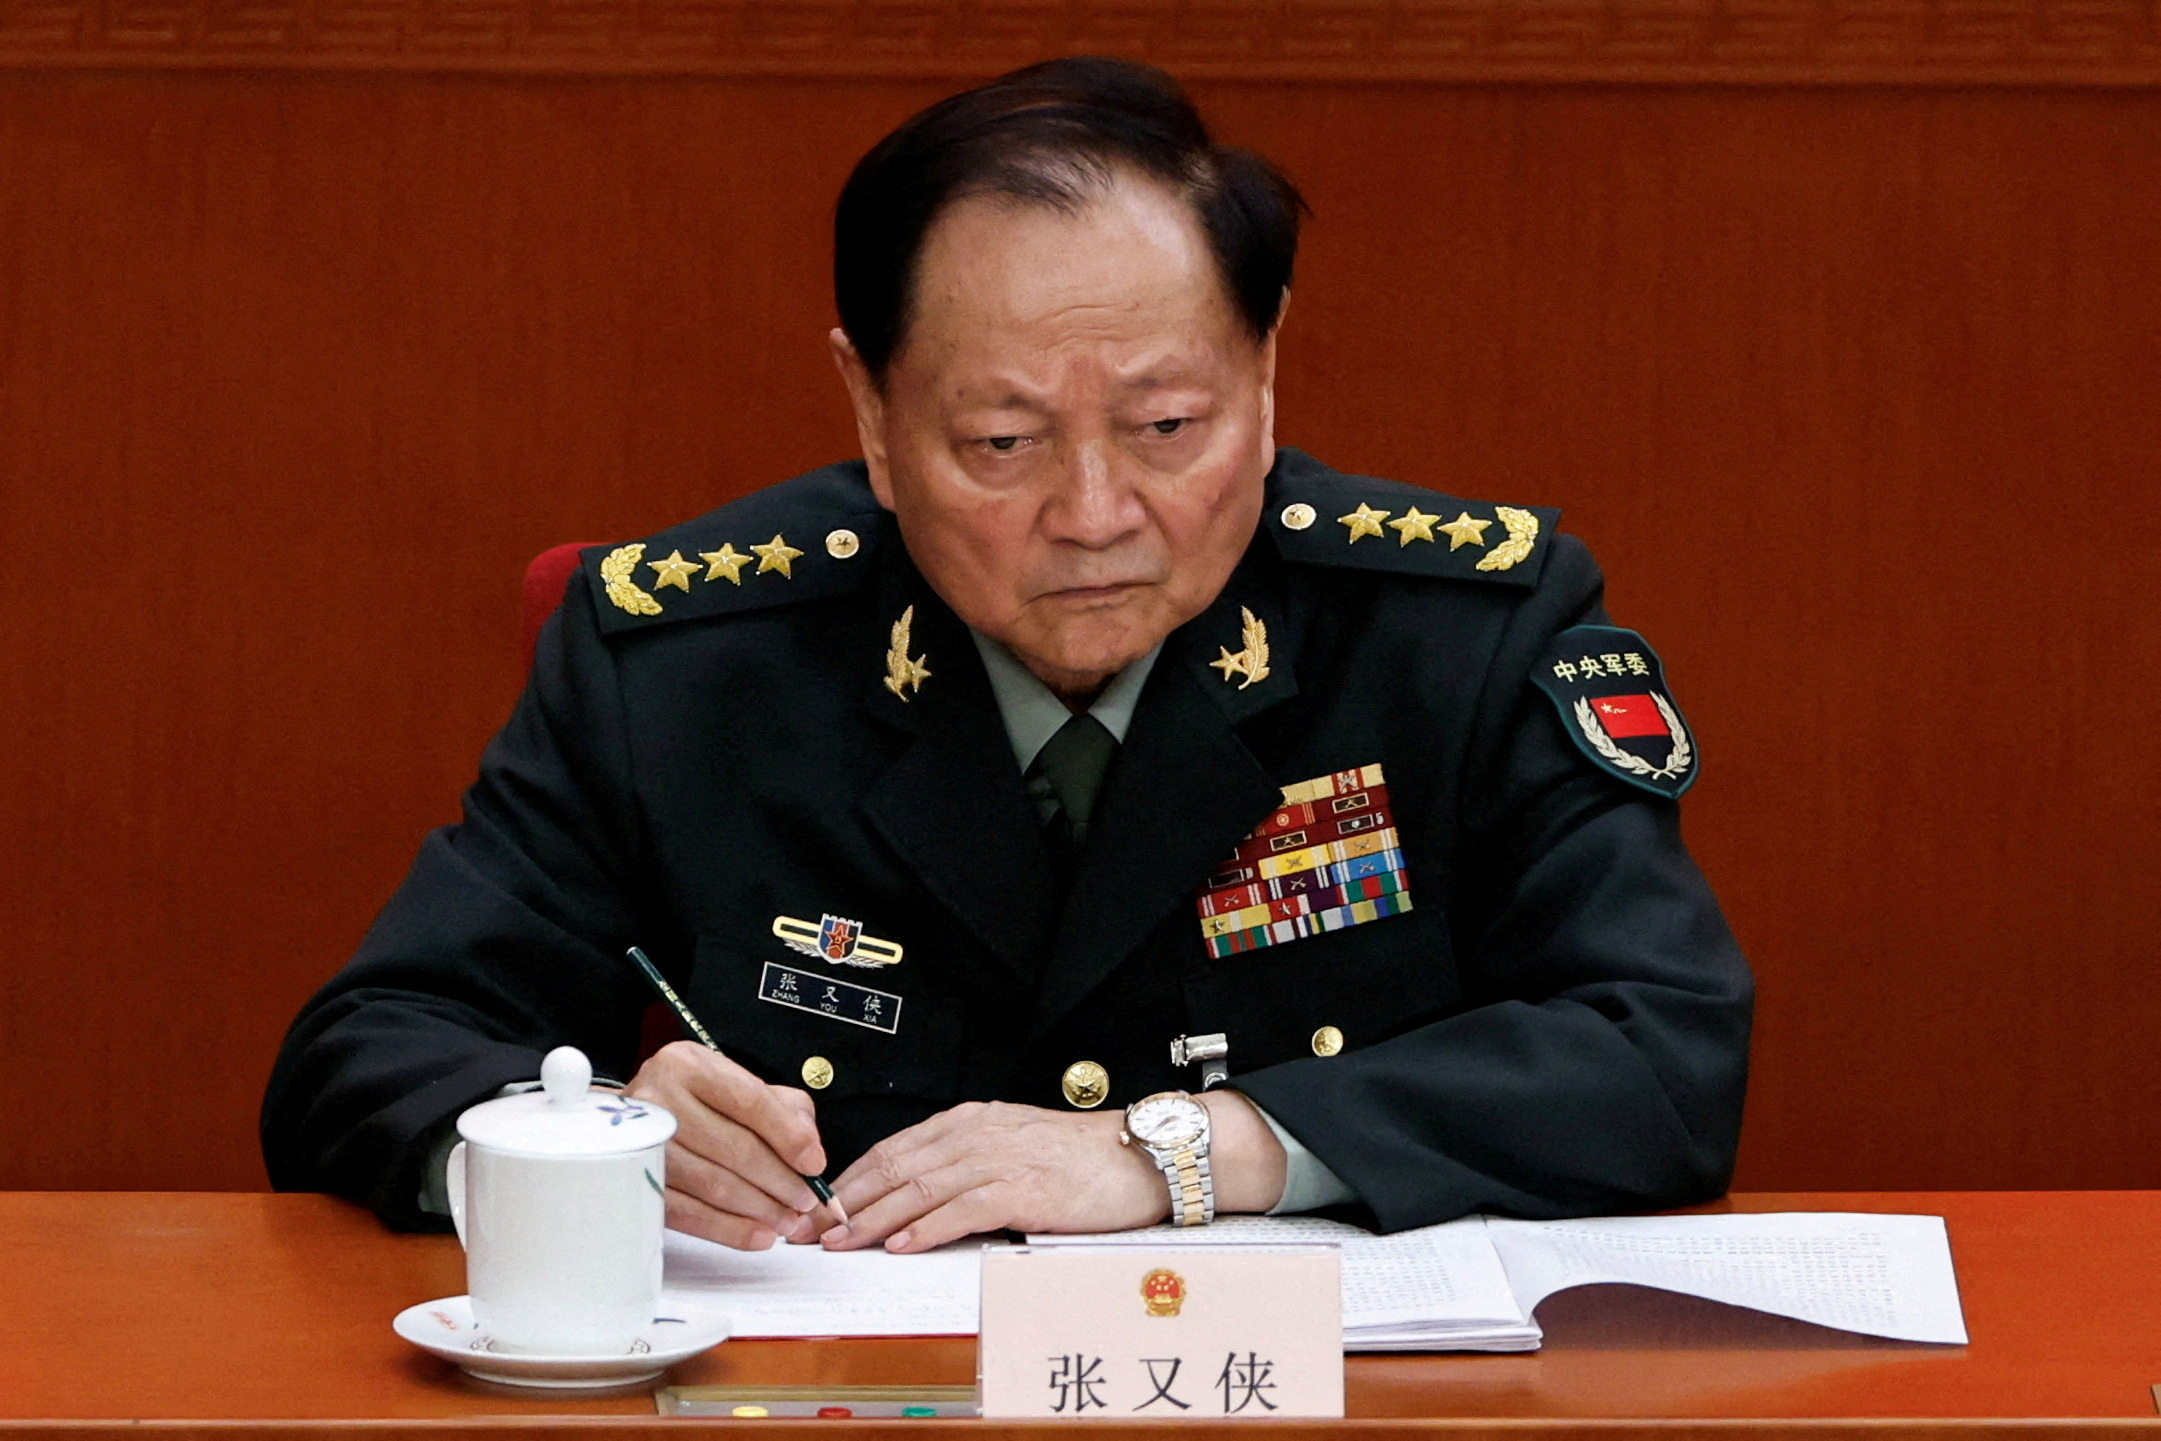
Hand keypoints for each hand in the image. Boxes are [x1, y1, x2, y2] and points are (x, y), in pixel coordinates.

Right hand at [625, 1041, 834, 1249]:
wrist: (632, 1122)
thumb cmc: (699, 1104)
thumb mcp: (741, 1087)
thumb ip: (785, 1110)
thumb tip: (810, 1150)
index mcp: (689, 1066)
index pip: (750, 1101)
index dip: (789, 1136)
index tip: (815, 1165)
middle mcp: (659, 1099)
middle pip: (734, 1148)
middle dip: (780, 1181)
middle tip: (806, 1201)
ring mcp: (641, 1144)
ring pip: (714, 1184)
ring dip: (760, 1209)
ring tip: (788, 1220)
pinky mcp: (635, 1185)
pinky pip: (688, 1214)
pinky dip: (729, 1230)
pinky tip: (759, 1236)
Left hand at [820, 1101, 1162, 1253]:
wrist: (1138, 1155)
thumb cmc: (1080, 1157)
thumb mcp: (1013, 1145)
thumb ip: (967, 1161)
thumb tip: (917, 1195)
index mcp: (970, 1120)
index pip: (894, 1147)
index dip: (851, 1178)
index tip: (819, 1204)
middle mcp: (977, 1133)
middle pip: (894, 1167)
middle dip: (846, 1201)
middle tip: (810, 1227)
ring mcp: (997, 1159)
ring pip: (917, 1188)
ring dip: (871, 1218)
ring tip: (840, 1241)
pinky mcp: (1020, 1189)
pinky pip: (960, 1210)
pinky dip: (925, 1229)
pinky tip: (900, 1244)